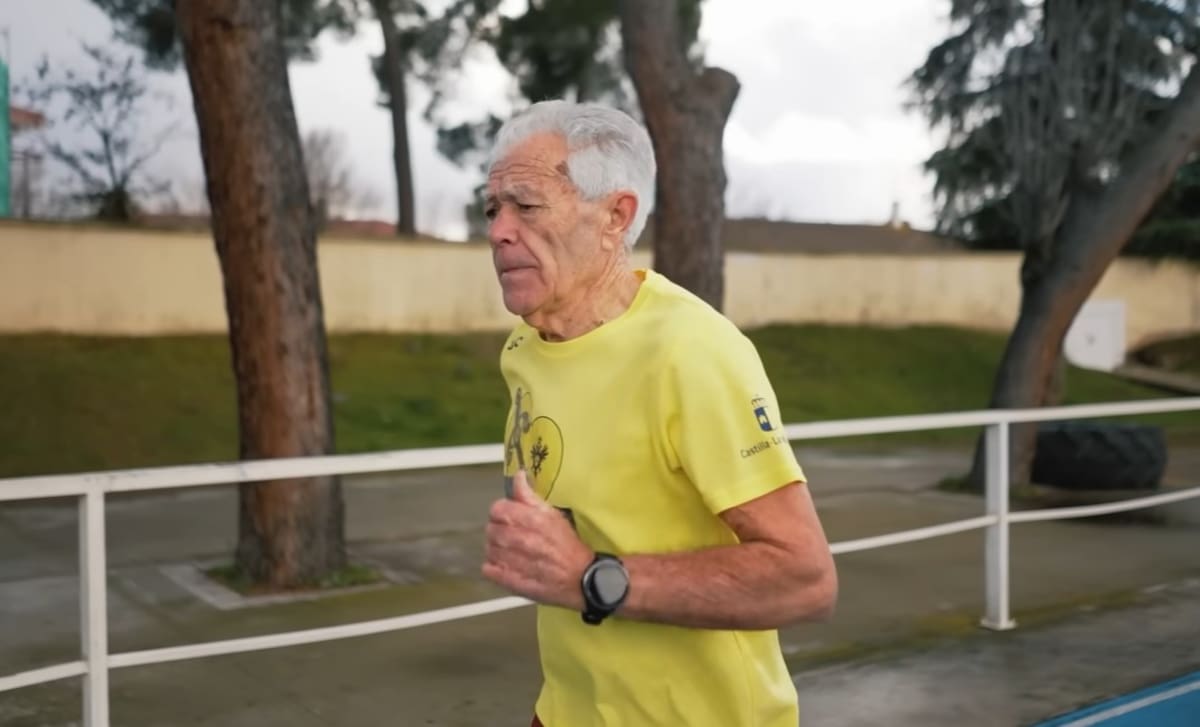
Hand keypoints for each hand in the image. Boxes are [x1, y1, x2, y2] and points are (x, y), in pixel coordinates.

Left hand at [483, 470, 591, 608]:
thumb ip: (530, 496)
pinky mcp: (512, 582)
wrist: (581, 578)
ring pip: (489, 549)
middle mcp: (522, 540)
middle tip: (511, 535)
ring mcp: (515, 562)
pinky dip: (493, 567)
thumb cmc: (568, 545)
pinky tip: (506, 565)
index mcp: (533, 520)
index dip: (501, 511)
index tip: (509, 516)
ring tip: (510, 551)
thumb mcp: (553, 515)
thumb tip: (517, 476)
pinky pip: (488, 570)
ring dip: (496, 548)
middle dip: (498, 530)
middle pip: (491, 529)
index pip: (497, 509)